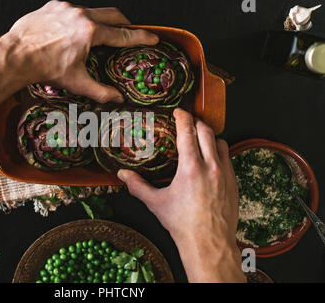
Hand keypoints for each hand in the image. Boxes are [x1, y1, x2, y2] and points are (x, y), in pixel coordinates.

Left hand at [0, 0, 158, 102]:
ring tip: (97, 36)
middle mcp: (80, 14)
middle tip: (129, 32)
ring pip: (92, 10)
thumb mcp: (77, 82)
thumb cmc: (45, 69)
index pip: (123, 34)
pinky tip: (73, 32)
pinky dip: (78, 20)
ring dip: (99, 21)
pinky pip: (73, 9)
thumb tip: (118, 99)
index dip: (141, 37)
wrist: (15, 56)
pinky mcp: (53, 5)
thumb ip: (101, 91)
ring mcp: (66, 7)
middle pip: (113, 14)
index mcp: (90, 32)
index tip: (152, 37)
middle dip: (124, 23)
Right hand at [118, 109, 245, 282]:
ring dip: (210, 136)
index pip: (187, 131)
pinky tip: (210, 160)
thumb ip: (137, 186)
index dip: (182, 117)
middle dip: (196, 122)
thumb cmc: (183, 224)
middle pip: (206, 130)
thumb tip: (122, 175)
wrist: (209, 244)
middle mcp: (211, 166)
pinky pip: (228, 158)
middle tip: (187, 122)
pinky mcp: (234, 182)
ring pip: (221, 141)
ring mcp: (225, 174)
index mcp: (190, 168)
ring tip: (200, 139)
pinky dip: (219, 152)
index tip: (178, 112)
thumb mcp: (156, 203)